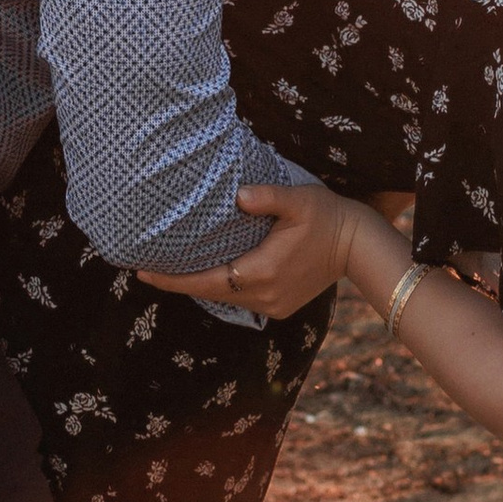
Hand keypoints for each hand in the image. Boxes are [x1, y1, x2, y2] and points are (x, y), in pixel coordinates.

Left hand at [139, 182, 360, 317]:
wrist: (360, 246)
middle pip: (210, 292)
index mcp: (262, 273)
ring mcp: (273, 305)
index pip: (205, 282)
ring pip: (225, 297)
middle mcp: (263, 296)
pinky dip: (223, 287)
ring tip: (171, 270)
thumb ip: (267, 198)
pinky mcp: (281, 305)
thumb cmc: (328, 217)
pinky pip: (241, 299)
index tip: (142, 272)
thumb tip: (238, 195)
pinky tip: (210, 273)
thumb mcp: (299, 200)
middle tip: (145, 268)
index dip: (171, 280)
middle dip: (178, 282)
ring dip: (200, 285)